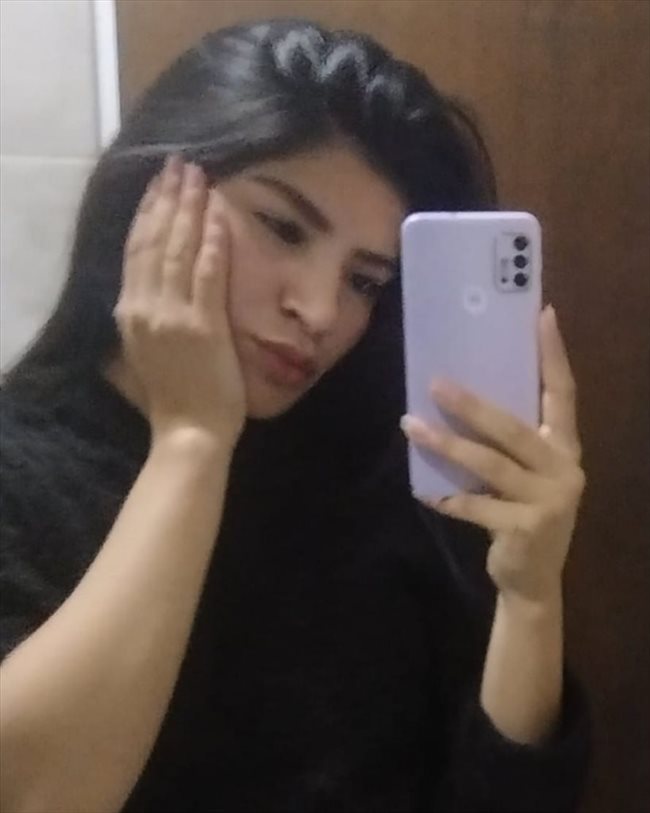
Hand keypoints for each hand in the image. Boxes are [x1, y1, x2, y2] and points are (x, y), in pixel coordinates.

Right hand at [113, 155, 246, 447]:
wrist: (189, 432)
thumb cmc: (173, 397)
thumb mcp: (144, 352)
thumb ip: (145, 317)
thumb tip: (150, 288)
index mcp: (130, 312)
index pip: (136, 251)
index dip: (148, 213)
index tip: (158, 184)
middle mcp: (144, 306)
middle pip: (154, 240)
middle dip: (167, 198)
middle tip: (179, 164)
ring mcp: (173, 314)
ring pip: (178, 249)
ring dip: (189, 209)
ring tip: (198, 176)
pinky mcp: (203, 323)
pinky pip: (208, 273)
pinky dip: (213, 240)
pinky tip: (219, 214)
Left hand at [401, 306, 585, 603]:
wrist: (533, 581)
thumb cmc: (524, 514)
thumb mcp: (527, 475)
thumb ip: (509, 445)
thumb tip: (457, 398)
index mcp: (566, 448)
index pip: (564, 393)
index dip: (554, 354)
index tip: (543, 314)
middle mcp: (565, 469)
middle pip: (513, 427)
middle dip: (472, 404)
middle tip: (435, 381)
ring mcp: (549, 500)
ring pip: (488, 464)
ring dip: (446, 444)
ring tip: (410, 425)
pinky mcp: (526, 528)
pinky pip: (475, 505)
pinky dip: (447, 497)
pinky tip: (423, 491)